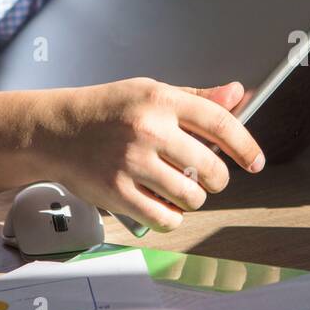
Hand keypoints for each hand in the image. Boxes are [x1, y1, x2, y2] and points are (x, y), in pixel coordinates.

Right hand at [48, 78, 263, 231]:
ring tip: (179, 188)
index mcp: (161, 100)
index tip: (255, 162)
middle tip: (209, 178)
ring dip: (193, 198)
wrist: (54, 131)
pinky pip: (166, 218)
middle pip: (211, 168)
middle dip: (217, 179)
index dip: (246, 146)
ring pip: (192, 197)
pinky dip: (171, 216)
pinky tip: (162, 204)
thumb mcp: (150, 92)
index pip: (221, 124)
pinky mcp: (118, 193)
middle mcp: (148, 130)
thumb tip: (238, 95)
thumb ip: (197, 98)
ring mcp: (132, 163)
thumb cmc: (106, 110)